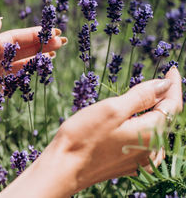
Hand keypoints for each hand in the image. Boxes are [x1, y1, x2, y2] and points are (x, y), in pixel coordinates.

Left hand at [0, 17, 65, 154]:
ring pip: (19, 64)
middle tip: (61, 42)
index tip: (52, 33)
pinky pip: (16, 79)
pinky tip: (40, 69)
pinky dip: (28, 72)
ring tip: (55, 54)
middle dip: (39, 44)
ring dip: (37, 57)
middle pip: (18, 50)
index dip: (32, 34)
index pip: (12, 38)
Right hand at [0, 67, 181, 197]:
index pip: (172, 105)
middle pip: (165, 118)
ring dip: (155, 114)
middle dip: (164, 99)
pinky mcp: (129, 167)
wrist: (64, 168)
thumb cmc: (83, 136)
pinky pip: (147, 145)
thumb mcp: (111, 109)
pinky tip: (137, 125)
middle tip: (160, 82)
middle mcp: (151, 150)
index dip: (173, 85)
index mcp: (150, 133)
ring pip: (156, 132)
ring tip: (150, 100)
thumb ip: (141, 96)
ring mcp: (141, 161)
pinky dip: (146, 130)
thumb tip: (164, 84)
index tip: (172, 70)